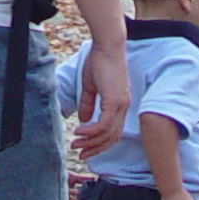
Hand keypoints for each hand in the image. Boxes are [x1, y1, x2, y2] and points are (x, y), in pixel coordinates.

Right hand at [70, 40, 130, 157]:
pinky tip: (79, 132)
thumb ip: (89, 103)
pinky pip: (103, 124)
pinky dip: (91, 131)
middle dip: (95, 148)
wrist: (107, 45)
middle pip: (112, 138)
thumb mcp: (91, 86)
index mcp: (119, 104)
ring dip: (91, 142)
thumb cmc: (99, 61)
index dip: (99, 142)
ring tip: (76, 144)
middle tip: (80, 154)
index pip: (112, 131)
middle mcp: (123, 107)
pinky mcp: (114, 101)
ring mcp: (120, 105)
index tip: (85, 148)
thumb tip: (84, 120)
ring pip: (108, 134)